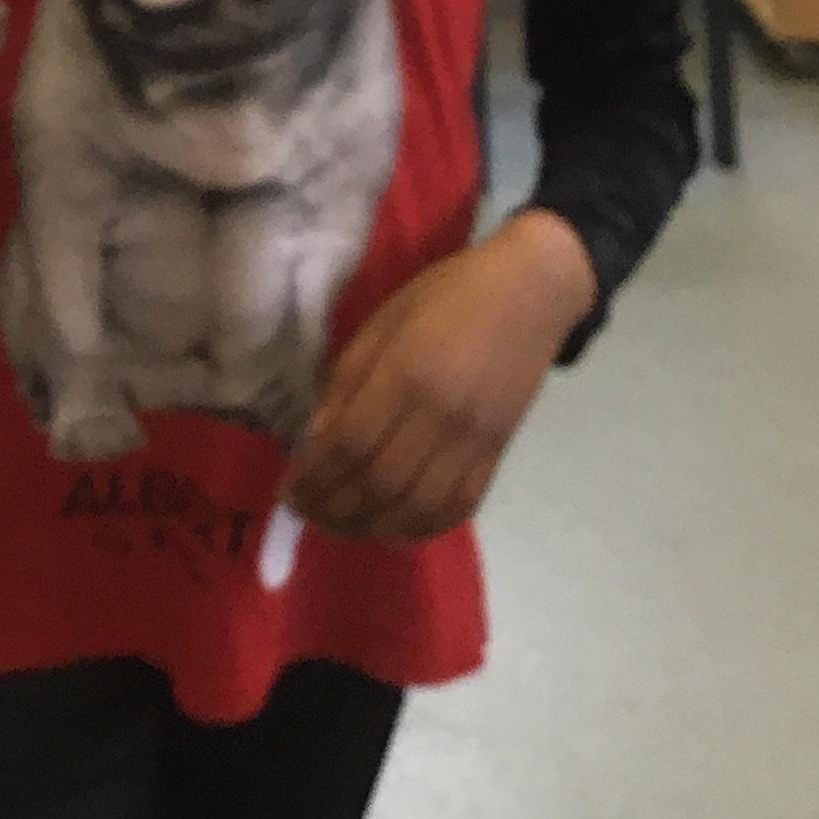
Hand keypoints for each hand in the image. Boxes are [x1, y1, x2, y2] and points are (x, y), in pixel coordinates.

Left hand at [281, 214, 596, 546]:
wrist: (531, 291)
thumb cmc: (448, 295)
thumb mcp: (382, 321)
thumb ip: (346, 381)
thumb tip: (315, 439)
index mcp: (406, 373)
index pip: (349, 444)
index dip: (313, 475)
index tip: (287, 487)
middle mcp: (441, 415)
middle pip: (378, 484)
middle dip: (332, 508)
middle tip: (304, 511)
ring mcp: (474, 440)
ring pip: (416, 507)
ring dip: (369, 527)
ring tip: (338, 524)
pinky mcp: (497, 453)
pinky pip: (458, 507)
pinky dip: (419, 527)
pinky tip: (390, 525)